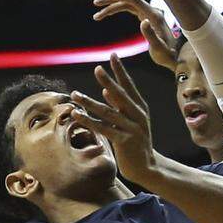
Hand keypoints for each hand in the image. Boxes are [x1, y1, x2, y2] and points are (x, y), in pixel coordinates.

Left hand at [69, 54, 156, 182]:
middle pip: (120, 95)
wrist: (147, 168)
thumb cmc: (135, 143)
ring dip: (89, 102)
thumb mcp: (130, 122)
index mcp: (140, 108)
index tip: (113, 55)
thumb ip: (119, 107)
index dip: (120, 71)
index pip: (129, 86)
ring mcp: (132, 128)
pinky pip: (103, 128)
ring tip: (75, 95)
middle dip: (108, 81)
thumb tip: (106, 91)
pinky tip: (76, 114)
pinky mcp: (124, 140)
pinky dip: (88, 120)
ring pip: (107, 112)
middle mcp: (138, 115)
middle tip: (97, 68)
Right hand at [92, 0, 178, 70]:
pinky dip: (119, 9)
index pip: (134, 0)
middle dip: (112, 1)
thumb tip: (143, 21)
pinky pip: (130, 9)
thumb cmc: (166, 55)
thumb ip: (151, 34)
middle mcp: (151, 11)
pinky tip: (110, 10)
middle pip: (129, 0)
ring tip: (97, 14)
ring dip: (112, 7)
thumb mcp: (158, 48)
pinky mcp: (146, 18)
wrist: (173, 58)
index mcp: (153, 15)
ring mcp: (149, 14)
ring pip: (128, 5)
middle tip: (95, 3)